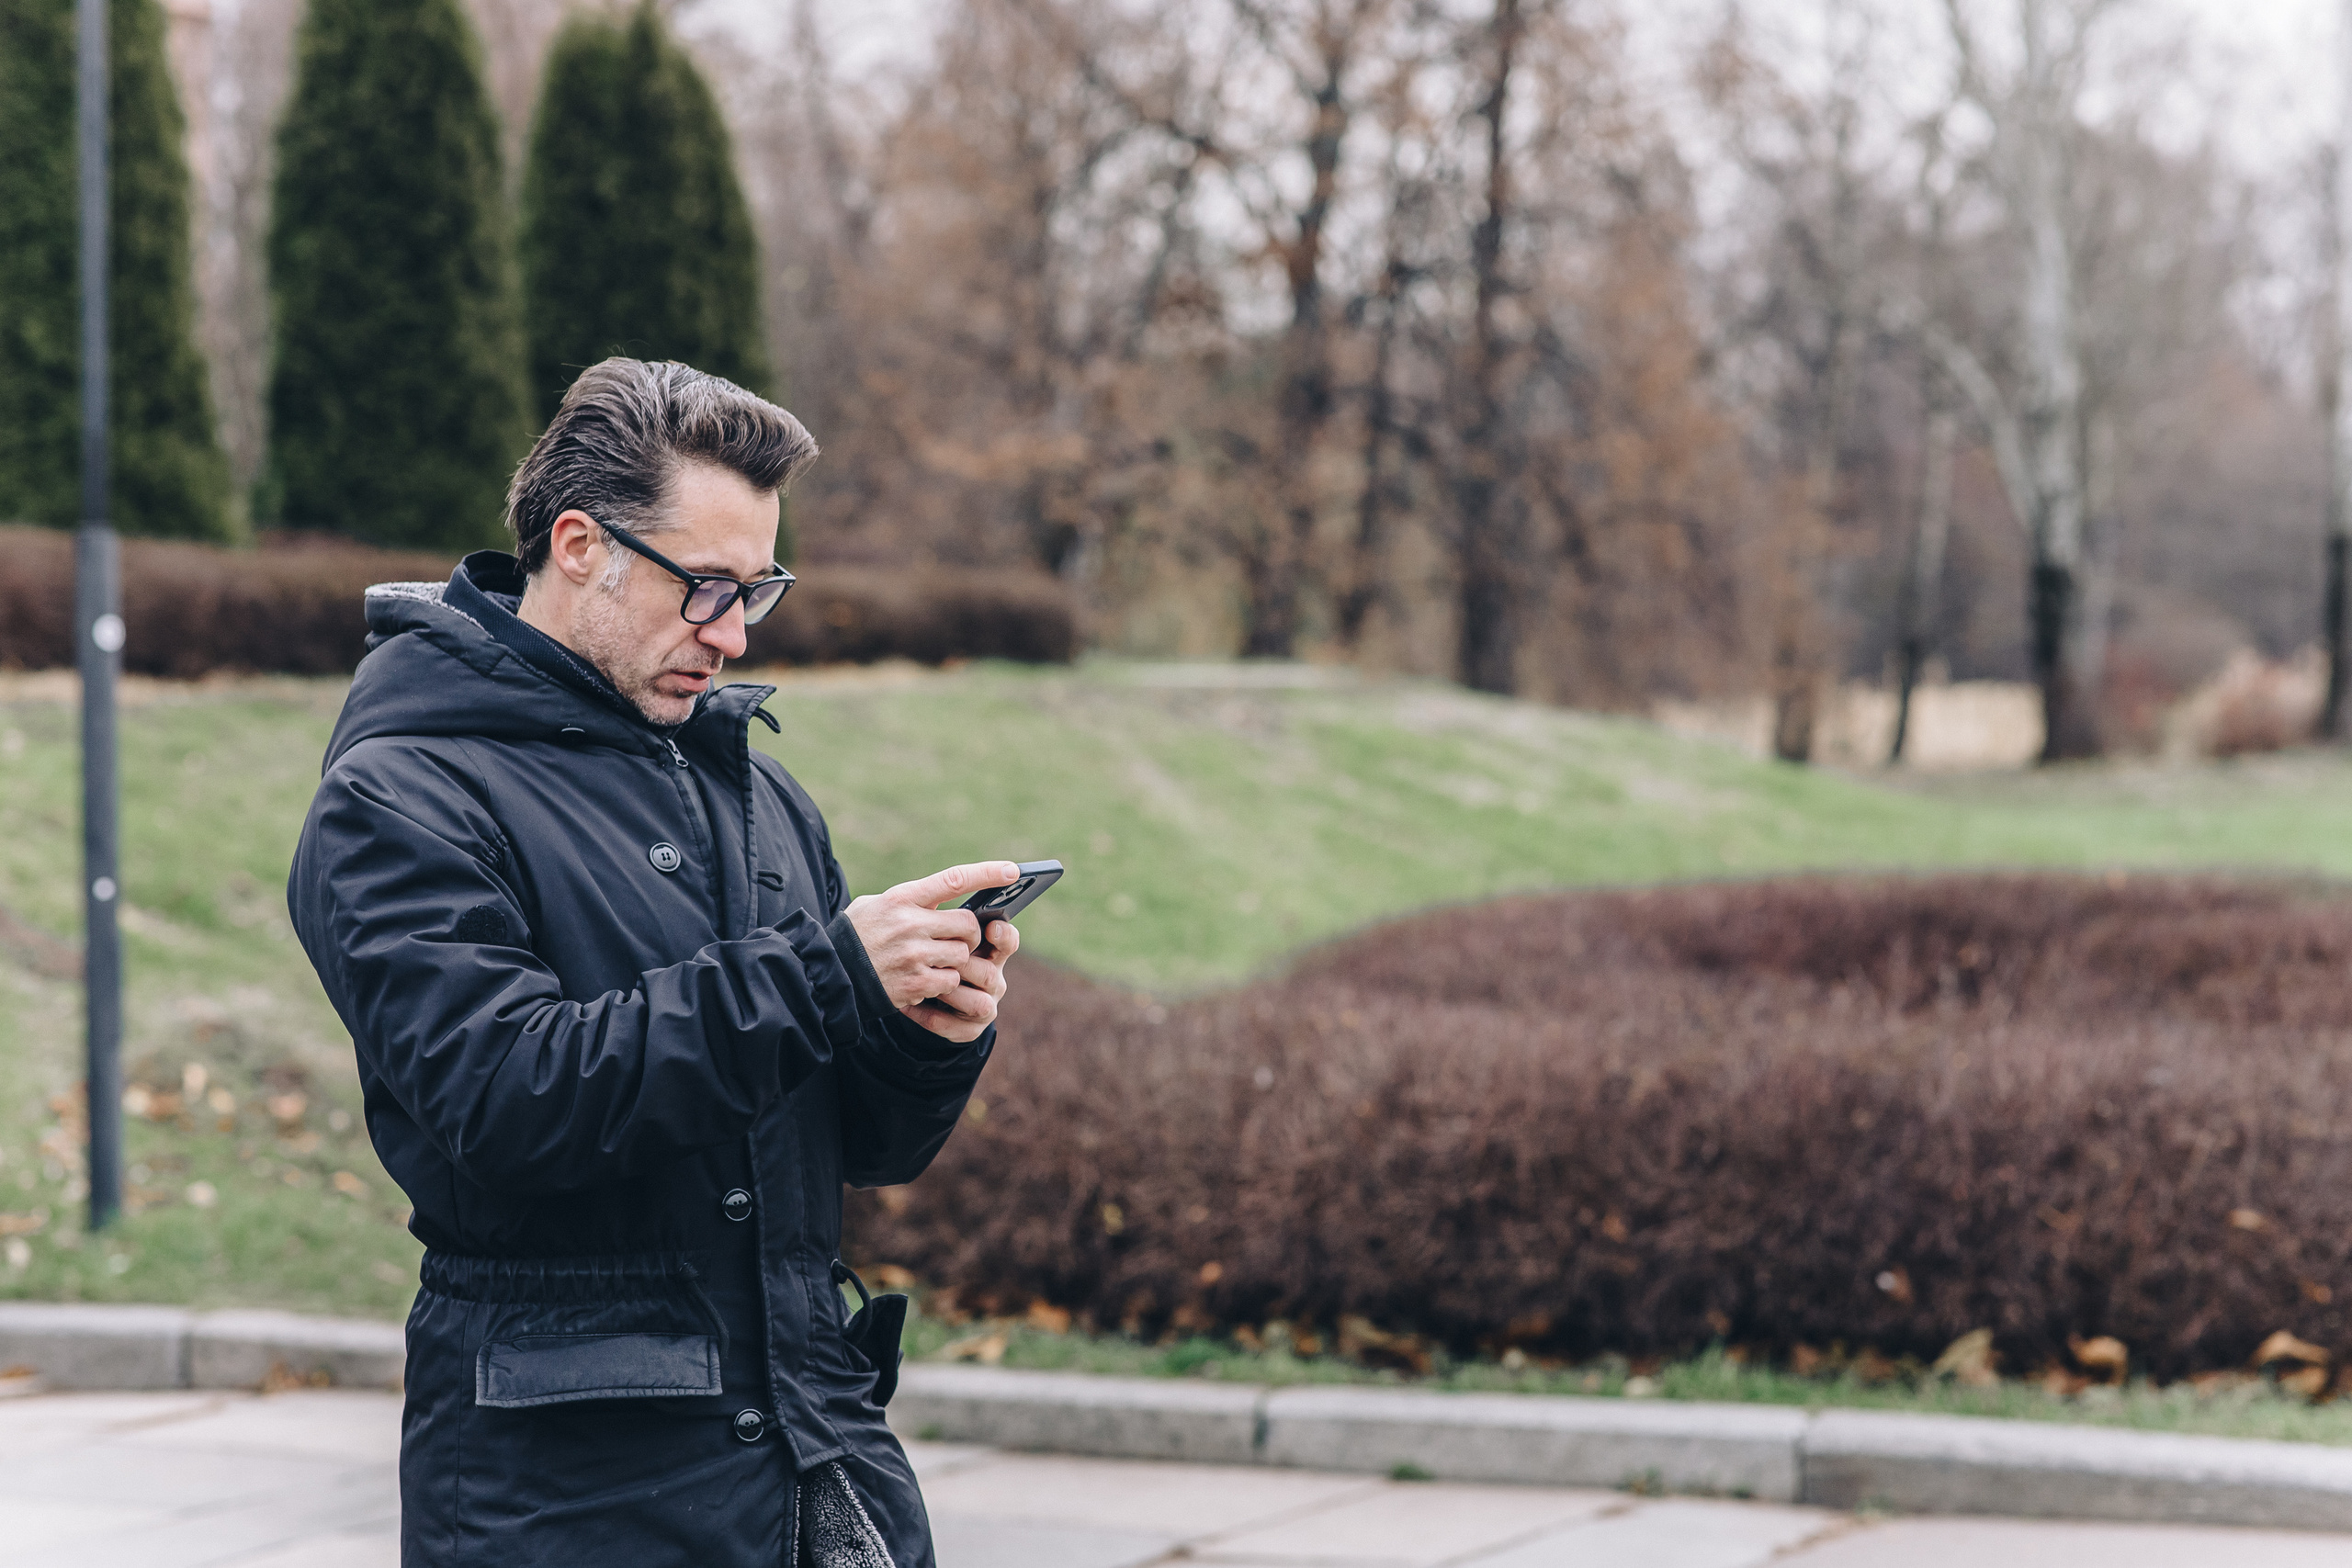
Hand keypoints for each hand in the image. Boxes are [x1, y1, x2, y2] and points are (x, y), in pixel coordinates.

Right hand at [845, 862, 1020, 1041]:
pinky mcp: (915, 982)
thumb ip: (911, 900)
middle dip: (970, 934)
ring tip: (934, 961)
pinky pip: (950, 980)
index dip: (987, 873)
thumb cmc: (856, 935)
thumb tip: (948, 896)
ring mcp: (913, 954)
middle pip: (967, 925)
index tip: (1013, 871)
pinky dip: (944, 982)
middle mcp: (909, 923)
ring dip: (956, 960)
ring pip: (962, 954)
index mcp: (901, 898)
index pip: (953, 880)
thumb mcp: (877, 905)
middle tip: (960, 938)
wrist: (830, 974)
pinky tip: (924, 980)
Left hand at [907, 917, 1020, 1041]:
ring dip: (951, 992)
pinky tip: (908, 1004)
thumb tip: (932, 902)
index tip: (991, 927)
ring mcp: (985, 1005)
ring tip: (925, 982)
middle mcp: (993, 978)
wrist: (921, 994)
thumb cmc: (929, 953)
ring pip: (979, 1003)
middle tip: (941, 959)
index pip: (1008, 941)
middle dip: (964, 966)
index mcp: (989, 950)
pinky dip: (930, 1016)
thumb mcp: (935, 933)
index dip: (1004, 935)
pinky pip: (954, 1026)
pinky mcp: (970, 1029)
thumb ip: (942, 919)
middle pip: (989, 972)